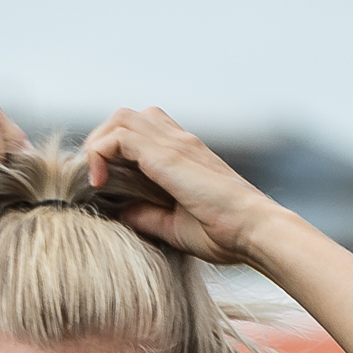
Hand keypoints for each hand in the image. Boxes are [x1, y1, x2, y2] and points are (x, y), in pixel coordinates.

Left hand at [82, 105, 274, 266]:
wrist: (255, 231)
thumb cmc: (227, 236)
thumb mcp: (176, 227)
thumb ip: (147, 216)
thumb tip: (120, 212)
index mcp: (186, 155)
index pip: (143, 131)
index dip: (119, 150)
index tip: (110, 185)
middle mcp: (180, 142)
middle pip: (127, 117)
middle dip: (104, 141)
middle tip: (99, 176)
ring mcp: (174, 143)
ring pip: (119, 118)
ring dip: (100, 143)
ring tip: (98, 177)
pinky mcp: (167, 153)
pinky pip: (117, 136)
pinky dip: (100, 153)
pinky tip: (101, 182)